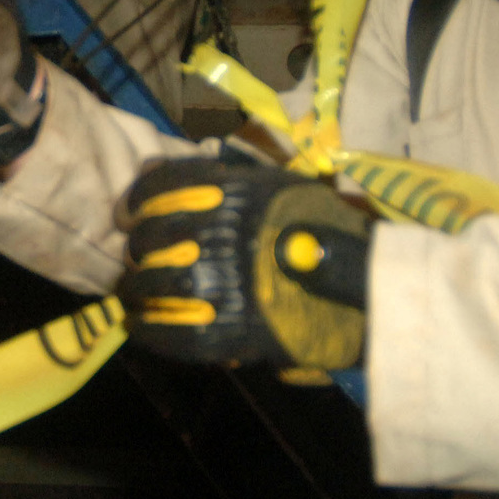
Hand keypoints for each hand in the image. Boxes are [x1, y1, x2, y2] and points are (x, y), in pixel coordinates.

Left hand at [117, 158, 371, 372]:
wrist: (369, 291)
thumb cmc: (326, 234)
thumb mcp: (280, 188)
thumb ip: (229, 178)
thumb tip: (166, 166)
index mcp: (241, 193)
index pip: (164, 185)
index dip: (137, 198)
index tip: (129, 212)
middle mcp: (228, 233)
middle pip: (152, 236)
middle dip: (138, 246)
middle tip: (138, 256)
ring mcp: (229, 285)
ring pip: (155, 282)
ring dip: (135, 287)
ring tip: (133, 292)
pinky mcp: (232, 332)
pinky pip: (172, 332)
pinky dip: (147, 328)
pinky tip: (137, 324)